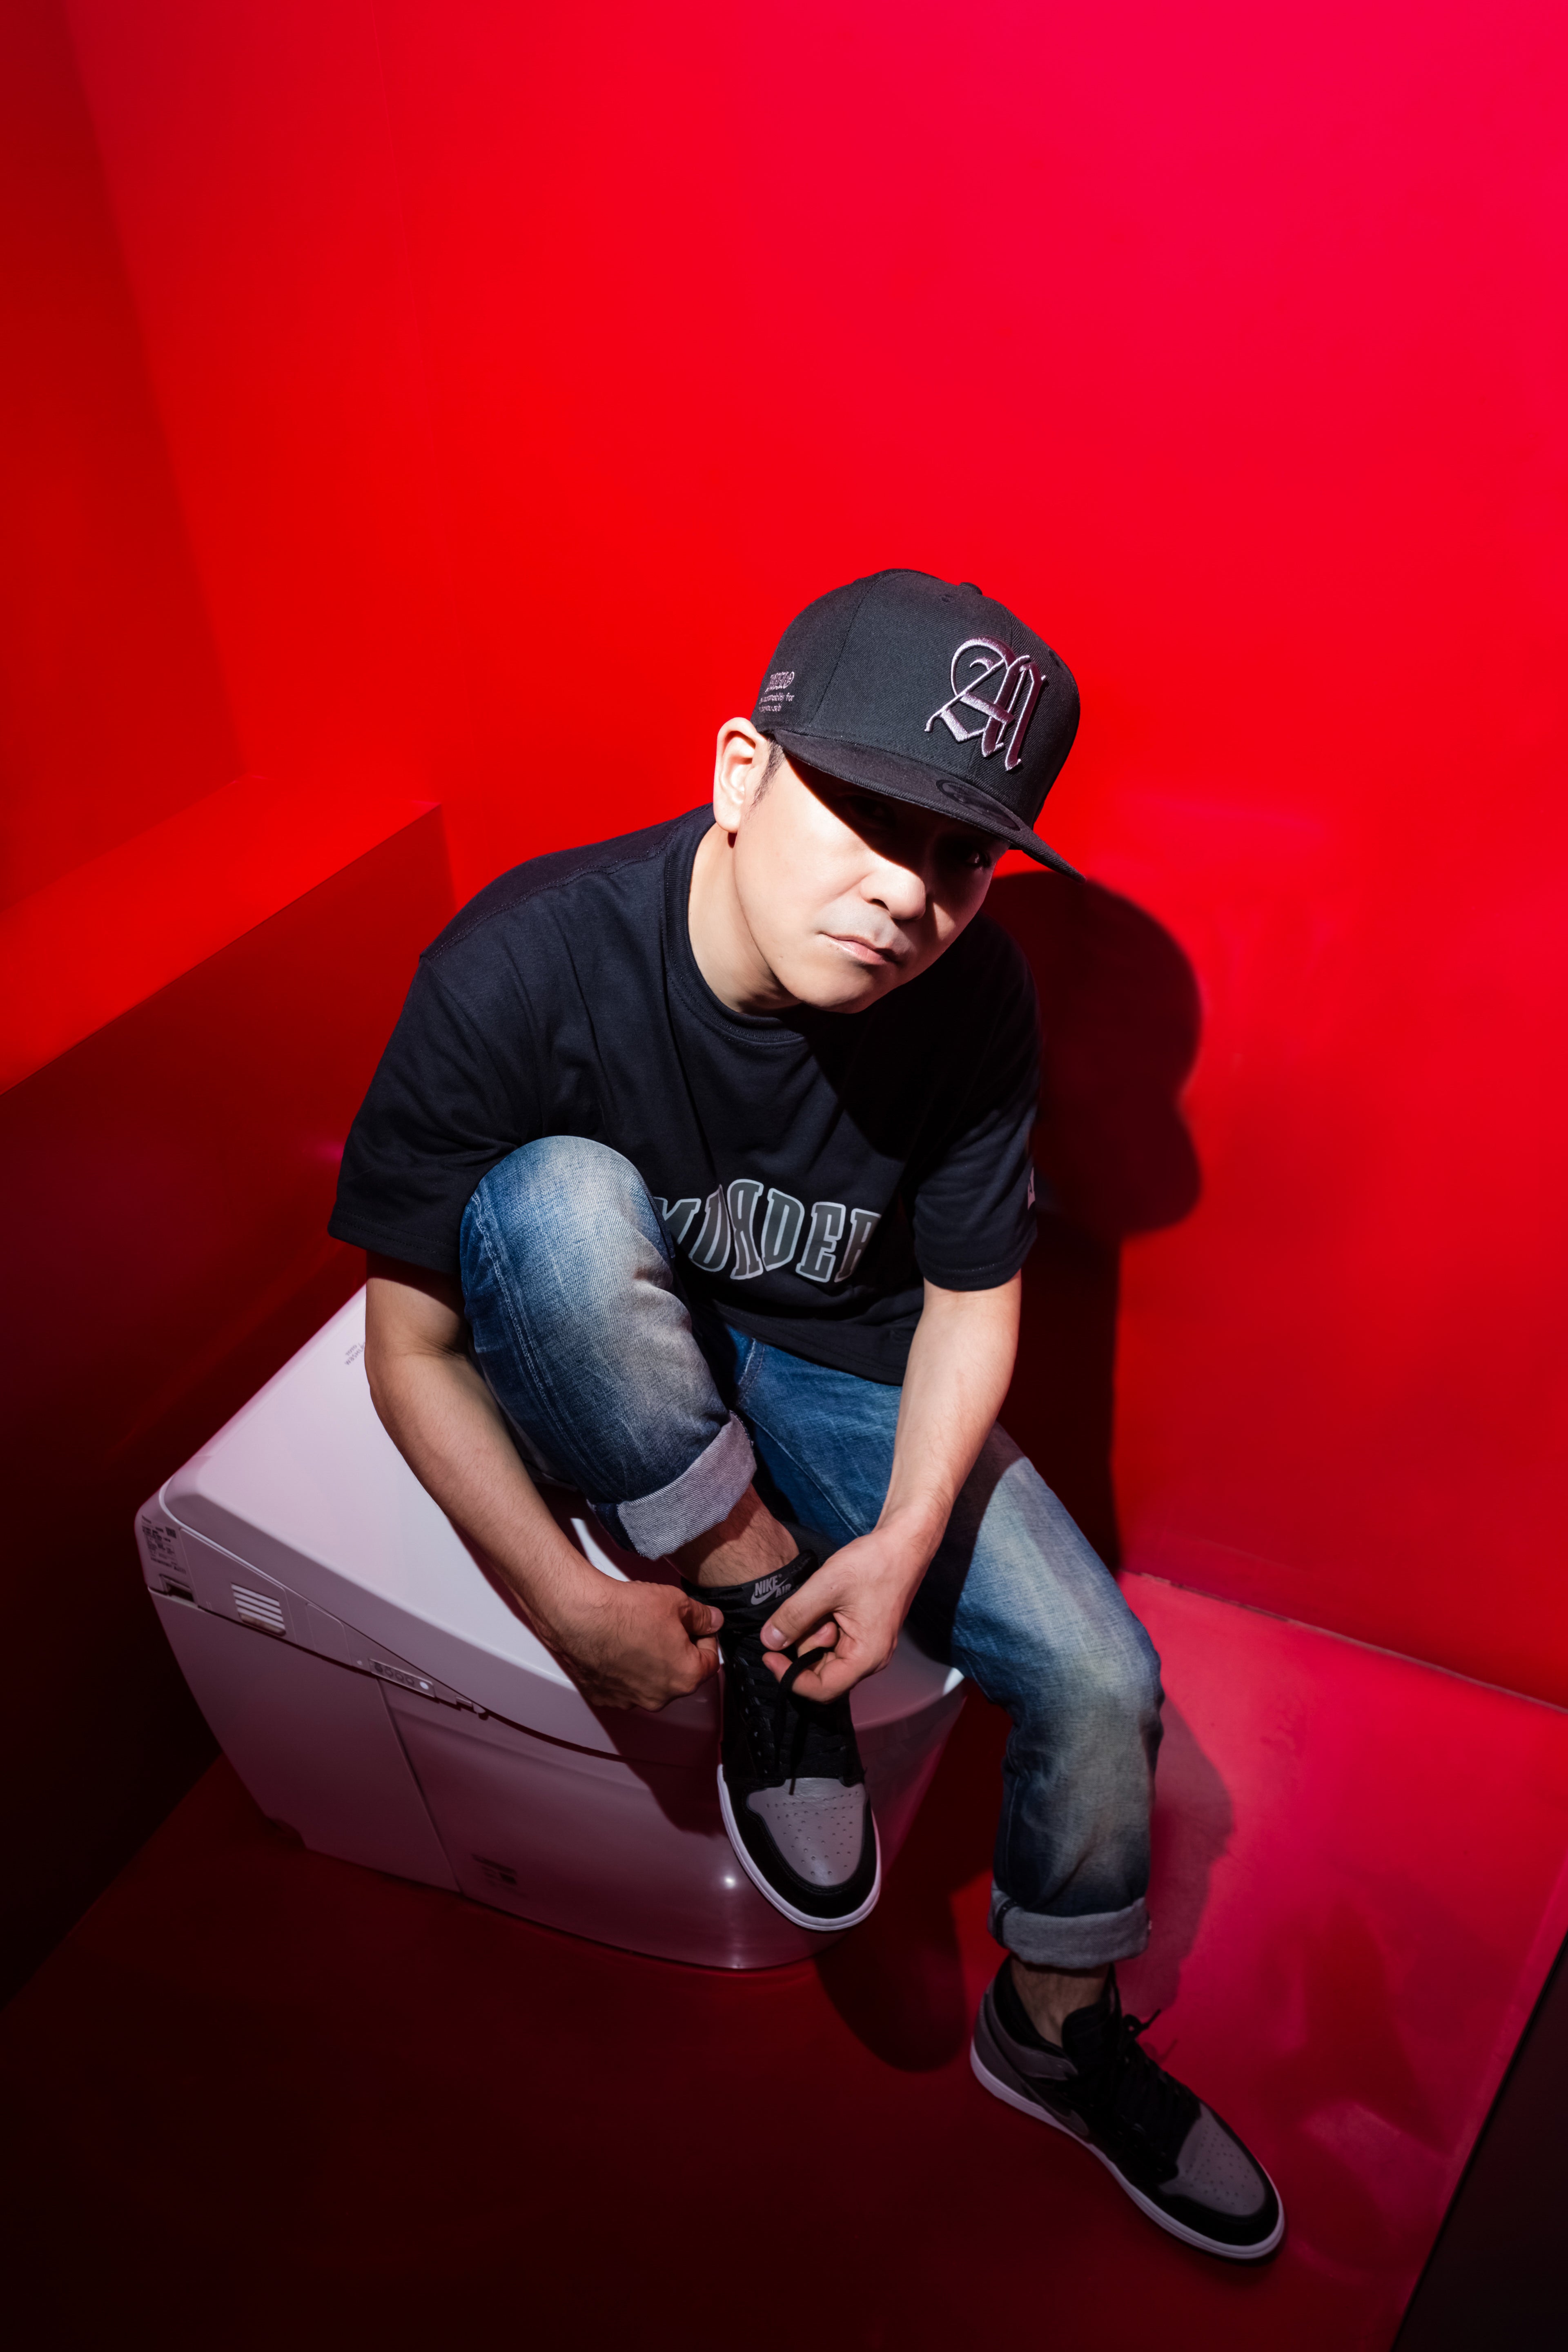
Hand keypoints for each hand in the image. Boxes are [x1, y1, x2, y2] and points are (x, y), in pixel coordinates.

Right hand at [541, 1575, 723, 1712]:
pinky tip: (617, 1648)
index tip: (696, 1625)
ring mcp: (630, 1700)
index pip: (709, 1660)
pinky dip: (624, 1670)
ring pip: (651, 1682)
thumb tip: (713, 1620)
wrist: (580, 1616)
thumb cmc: (626, 1610)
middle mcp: (660, 1697)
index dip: (705, 1638)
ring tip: (638, 1634)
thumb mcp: (676, 1601)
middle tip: (665, 1626)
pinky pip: (623, 1685)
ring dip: (650, 1663)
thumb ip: (702, 1616)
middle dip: (678, 1652)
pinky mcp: (604, 1697)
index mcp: (686, 1677)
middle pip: (679, 1674)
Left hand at [756, 1518, 933, 1703]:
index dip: (789, 1677)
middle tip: (811, 1610)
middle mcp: (870, 1659)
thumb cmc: (873, 1563)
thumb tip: (768, 1641)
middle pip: (821, 1672)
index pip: (821, 1689)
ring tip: (823, 1601)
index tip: (769, 1653)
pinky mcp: (862, 1634)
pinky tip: (826, 1602)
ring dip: (813, 1632)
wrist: (902, 1544)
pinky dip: (821, 1625)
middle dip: (805, 1645)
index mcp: (866, 1657)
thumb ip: (795, 1616)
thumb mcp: (826, 1586)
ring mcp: (867, 1646)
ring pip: (824, 1655)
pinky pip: (833, 1642)